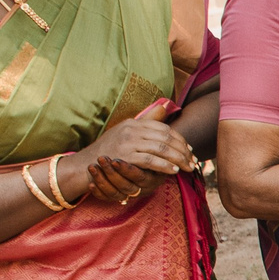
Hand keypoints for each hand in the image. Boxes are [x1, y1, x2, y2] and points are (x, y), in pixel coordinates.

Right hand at [78, 100, 196, 202]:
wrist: (85, 165)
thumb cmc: (108, 152)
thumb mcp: (125, 134)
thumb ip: (145, 124)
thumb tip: (165, 108)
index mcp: (134, 123)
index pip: (164, 128)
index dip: (179, 139)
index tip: (189, 150)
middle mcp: (132, 129)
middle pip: (166, 137)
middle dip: (183, 150)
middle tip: (193, 161)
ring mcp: (128, 141)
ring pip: (161, 148)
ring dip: (178, 159)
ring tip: (187, 167)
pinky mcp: (125, 155)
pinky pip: (151, 160)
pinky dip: (165, 166)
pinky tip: (174, 171)